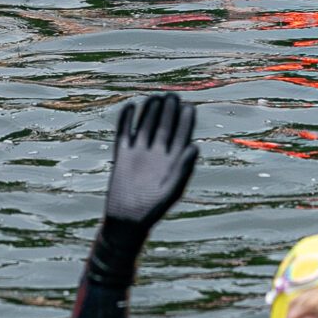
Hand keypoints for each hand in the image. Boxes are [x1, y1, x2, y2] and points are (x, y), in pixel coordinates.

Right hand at [102, 92, 200, 230]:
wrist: (126, 222)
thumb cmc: (153, 209)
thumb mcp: (172, 190)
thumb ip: (184, 169)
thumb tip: (195, 147)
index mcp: (173, 160)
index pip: (182, 134)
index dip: (185, 120)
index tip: (188, 106)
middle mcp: (157, 154)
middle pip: (164, 126)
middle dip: (168, 111)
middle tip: (171, 96)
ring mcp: (139, 153)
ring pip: (146, 126)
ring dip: (150, 112)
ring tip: (154, 98)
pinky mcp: (122, 155)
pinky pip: (124, 133)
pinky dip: (126, 120)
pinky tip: (130, 107)